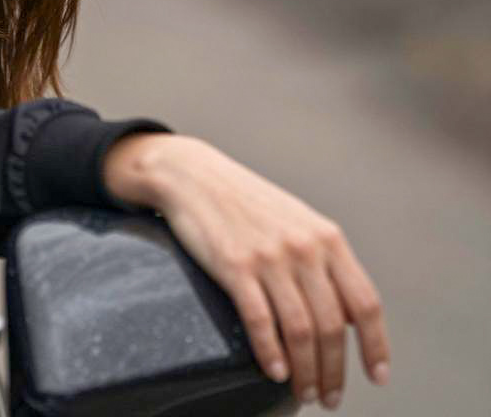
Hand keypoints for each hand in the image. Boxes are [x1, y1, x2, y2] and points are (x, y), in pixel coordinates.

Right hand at [102, 133, 390, 408]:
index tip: (377, 375)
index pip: (364, 303)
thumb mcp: (296, 220)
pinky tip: (274, 372)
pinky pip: (260, 322)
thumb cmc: (244, 200)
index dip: (375, 345)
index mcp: (326, 237)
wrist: (192, 174)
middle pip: (332, 326)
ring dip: (306, 372)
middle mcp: (303, 248)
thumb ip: (324, 261)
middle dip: (334, 372)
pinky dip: (270, 355)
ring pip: (300, 331)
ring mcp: (268, 257)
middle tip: (329, 397)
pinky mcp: (234, 266)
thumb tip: (347, 316)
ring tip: (304, 393)